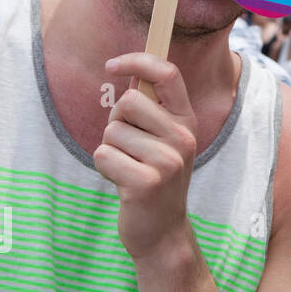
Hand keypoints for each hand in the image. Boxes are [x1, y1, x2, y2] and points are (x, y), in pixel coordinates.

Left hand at [93, 53, 199, 261]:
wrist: (163, 231)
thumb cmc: (153, 178)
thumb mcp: (161, 140)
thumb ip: (151, 109)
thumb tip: (128, 71)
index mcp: (187, 121)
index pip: (168, 74)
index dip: (138, 60)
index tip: (112, 65)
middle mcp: (183, 137)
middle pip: (129, 101)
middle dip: (115, 120)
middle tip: (127, 146)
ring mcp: (168, 161)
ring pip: (112, 132)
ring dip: (109, 150)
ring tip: (127, 168)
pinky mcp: (146, 183)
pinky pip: (103, 156)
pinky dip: (104, 169)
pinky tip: (121, 183)